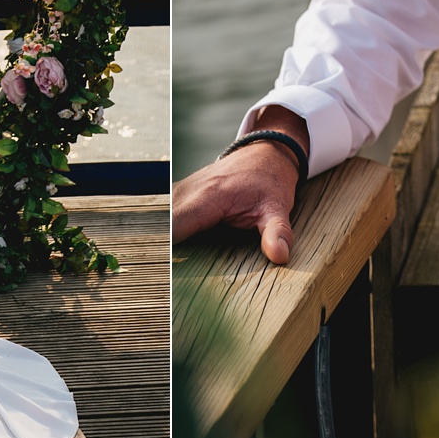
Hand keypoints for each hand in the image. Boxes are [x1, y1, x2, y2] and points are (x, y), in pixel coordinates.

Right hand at [171, 108, 307, 264]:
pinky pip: (163, 215)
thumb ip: (277, 232)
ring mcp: (182, 191)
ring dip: (158, 241)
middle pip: (160, 226)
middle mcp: (189, 192)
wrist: (265, 154)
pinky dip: (163, 232)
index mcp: (209, 196)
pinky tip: (167, 252)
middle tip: (161, 283)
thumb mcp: (278, 207)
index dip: (164, 250)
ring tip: (162, 273)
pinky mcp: (180, 194)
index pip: (174, 226)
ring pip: (158, 219)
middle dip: (158, 251)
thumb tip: (280, 256)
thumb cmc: (270, 182)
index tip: (162, 276)